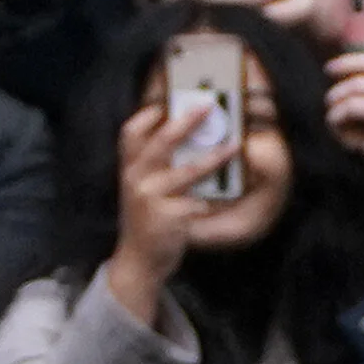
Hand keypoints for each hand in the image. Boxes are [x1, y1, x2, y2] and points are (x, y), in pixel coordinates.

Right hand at [105, 97, 223, 320]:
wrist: (139, 260)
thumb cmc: (146, 221)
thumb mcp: (140, 190)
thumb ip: (152, 168)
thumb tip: (181, 139)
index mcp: (129, 168)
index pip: (130, 132)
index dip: (148, 115)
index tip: (168, 103)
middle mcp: (135, 178)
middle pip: (161, 142)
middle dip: (186, 122)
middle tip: (208, 107)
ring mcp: (150, 198)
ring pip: (187, 172)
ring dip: (213, 158)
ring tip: (234, 146)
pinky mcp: (167, 218)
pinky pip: (197, 203)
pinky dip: (210, 203)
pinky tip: (218, 203)